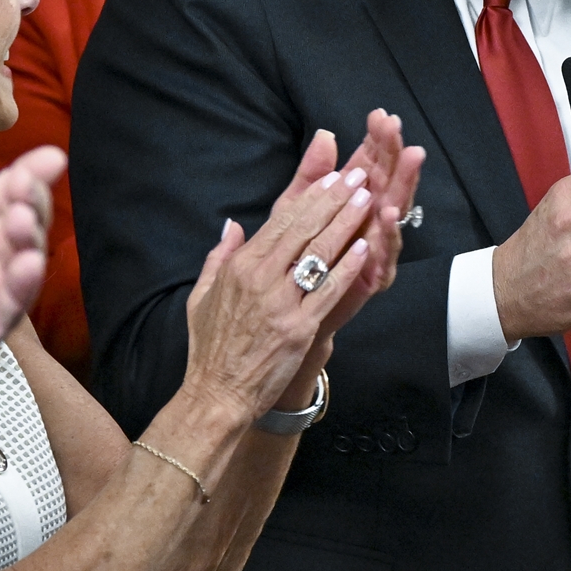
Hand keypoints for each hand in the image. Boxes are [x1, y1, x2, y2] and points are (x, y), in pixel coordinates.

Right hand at [182, 110, 424, 421]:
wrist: (215, 395)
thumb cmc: (209, 348)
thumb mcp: (202, 295)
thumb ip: (218, 256)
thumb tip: (233, 224)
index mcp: (239, 267)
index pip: (281, 222)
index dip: (311, 197)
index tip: (332, 178)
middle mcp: (260, 279)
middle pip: (304, 229)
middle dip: (335, 199)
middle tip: (359, 175)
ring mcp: (279, 303)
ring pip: (319, 253)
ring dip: (347, 223)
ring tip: (368, 200)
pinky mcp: (298, 328)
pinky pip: (329, 291)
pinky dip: (348, 268)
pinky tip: (366, 247)